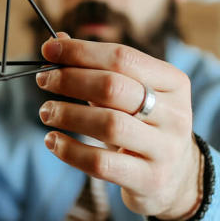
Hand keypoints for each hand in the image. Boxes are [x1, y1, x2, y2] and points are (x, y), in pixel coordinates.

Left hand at [36, 35, 202, 220]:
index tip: (49, 50)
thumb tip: (57, 41)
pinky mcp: (149, 180)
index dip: (81, 52)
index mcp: (174, 82)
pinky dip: (70, 151)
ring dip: (68, 114)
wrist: (175, 178)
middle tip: (44, 80)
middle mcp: (175, 114)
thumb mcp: (132, 94)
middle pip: (114, 88)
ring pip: (109, 124)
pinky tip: (52, 141)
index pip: (123, 57)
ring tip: (46, 111)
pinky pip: (101, 163)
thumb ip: (98, 67)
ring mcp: (165, 149)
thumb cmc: (144, 127)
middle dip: (71, 80)